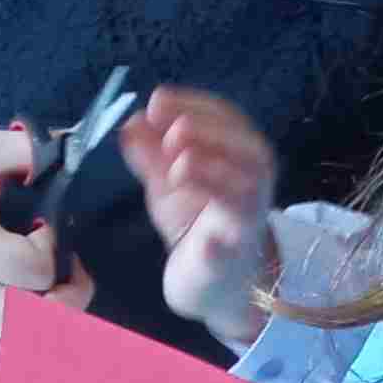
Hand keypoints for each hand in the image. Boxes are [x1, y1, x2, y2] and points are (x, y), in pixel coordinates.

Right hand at [0, 130, 90, 338]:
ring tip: (56, 280)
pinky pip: (16, 337)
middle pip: (42, 316)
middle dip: (69, 288)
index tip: (42, 224)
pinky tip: (36, 292)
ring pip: (32, 337)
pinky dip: (37, 322)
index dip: (53, 246)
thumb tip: (69, 150)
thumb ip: (26, 148)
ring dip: (58, 312)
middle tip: (65, 260)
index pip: (37, 269)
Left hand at [120, 85, 277, 344]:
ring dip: (214, 175)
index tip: (156, 101)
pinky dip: (218, 246)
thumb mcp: (168, 181)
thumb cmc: (195, 222)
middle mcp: (252, 184)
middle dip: (209, 134)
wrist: (216, 281)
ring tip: (179, 167)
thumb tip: (130, 121)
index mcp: (238, 155)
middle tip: (173, 132)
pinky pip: (230, 252)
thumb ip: (149, 153)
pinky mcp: (232, 260)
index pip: (226, 118)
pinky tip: (207, 243)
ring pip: (245, 195)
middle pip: (246, 150)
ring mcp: (245, 224)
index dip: (193, 104)